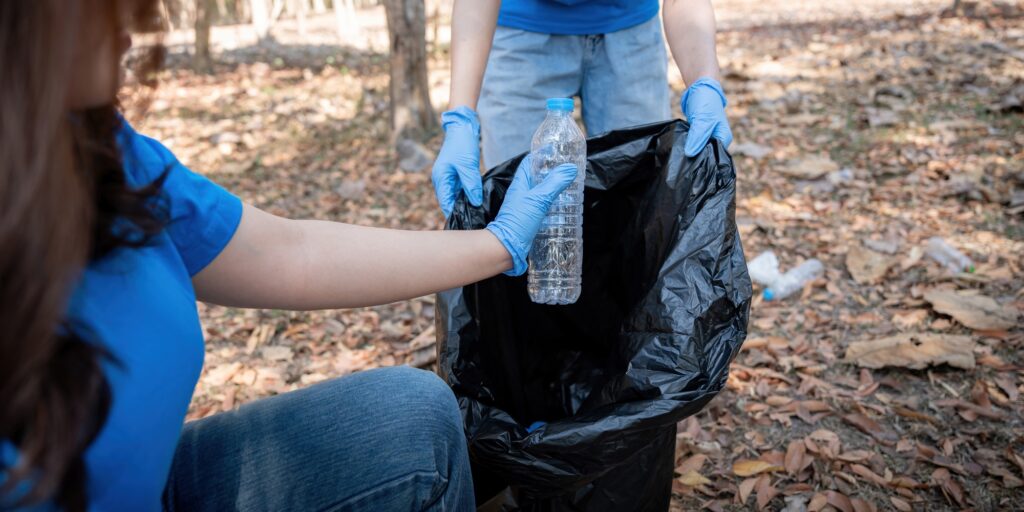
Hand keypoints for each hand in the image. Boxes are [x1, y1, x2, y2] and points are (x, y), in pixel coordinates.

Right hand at [432, 106, 483, 217]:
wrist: (463, 127)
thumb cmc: (462, 144)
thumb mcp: (468, 166)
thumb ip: (471, 185)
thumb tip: (475, 203)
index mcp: (441, 179)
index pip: (446, 204)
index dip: (456, 215)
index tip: (467, 226)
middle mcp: (443, 180)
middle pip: (451, 202)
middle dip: (462, 211)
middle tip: (476, 222)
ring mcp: (450, 177)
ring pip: (458, 196)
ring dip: (467, 203)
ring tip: (479, 215)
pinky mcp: (457, 174)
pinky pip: (462, 189)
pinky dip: (469, 194)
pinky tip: (479, 201)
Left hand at [485, 155, 576, 275]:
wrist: (506, 247)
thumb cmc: (518, 221)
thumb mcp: (539, 200)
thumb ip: (554, 184)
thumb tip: (570, 168)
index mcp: (521, 183)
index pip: (530, 161)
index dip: (542, 154)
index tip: (557, 150)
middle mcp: (523, 192)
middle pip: (538, 176)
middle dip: (553, 171)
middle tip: (569, 169)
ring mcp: (526, 205)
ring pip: (542, 191)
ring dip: (555, 187)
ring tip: (571, 185)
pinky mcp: (531, 218)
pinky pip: (544, 205)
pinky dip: (554, 202)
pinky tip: (564, 206)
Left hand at [681, 77, 732, 156]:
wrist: (700, 87)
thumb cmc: (705, 102)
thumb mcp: (702, 121)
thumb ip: (697, 138)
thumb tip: (690, 154)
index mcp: (724, 138)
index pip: (715, 156)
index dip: (703, 159)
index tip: (691, 163)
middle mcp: (718, 139)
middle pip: (706, 154)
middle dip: (696, 156)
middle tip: (682, 160)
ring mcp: (708, 136)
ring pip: (698, 149)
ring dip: (690, 150)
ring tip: (680, 155)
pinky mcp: (699, 134)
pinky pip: (693, 143)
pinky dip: (687, 145)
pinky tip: (680, 148)